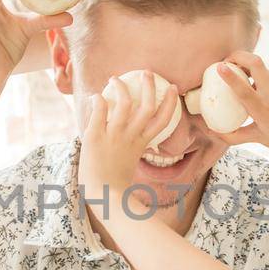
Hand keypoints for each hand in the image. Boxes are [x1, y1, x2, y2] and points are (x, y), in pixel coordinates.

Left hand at [78, 71, 176, 212]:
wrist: (102, 196)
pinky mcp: (95, 136)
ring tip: (115, 78)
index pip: (163, 119)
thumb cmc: (115, 186)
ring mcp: (114, 135)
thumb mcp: (129, 163)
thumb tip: (130, 142)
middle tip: (147, 73)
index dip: (171, 102)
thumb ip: (132, 149)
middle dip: (150, 86)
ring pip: (124, 103)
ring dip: (121, 86)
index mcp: (142, 144)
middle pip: (147, 105)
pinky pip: (99, 110)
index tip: (173, 88)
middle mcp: (131, 137)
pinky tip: (96, 96)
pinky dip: (99, 100)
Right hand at [213, 52, 268, 165]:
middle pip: (255, 61)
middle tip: (227, 61)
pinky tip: (264, 92)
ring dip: (249, 70)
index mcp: (263, 110)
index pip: (243, 89)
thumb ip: (232, 135)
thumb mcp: (257, 139)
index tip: (219, 67)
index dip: (230, 75)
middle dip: (238, 55)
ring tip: (243, 79)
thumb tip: (211, 131)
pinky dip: (263, 80)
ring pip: (262, 69)